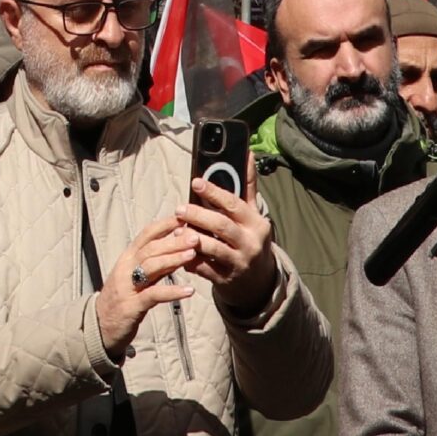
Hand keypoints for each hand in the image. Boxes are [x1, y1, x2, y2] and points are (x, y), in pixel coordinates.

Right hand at [96, 215, 197, 357]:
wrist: (100, 325)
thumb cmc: (124, 297)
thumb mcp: (138, 276)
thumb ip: (156, 262)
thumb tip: (180, 246)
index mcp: (128, 258)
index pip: (146, 235)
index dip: (165, 224)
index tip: (186, 216)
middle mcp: (126, 268)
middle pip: (151, 249)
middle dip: (174, 241)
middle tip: (196, 235)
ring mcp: (128, 286)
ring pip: (151, 267)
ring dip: (173, 259)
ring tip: (193, 254)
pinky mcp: (132, 306)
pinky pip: (154, 295)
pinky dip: (172, 291)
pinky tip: (189, 291)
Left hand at [174, 177, 279, 311]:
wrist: (259, 280)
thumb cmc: (251, 238)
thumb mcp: (253, 214)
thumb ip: (247, 186)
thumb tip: (247, 154)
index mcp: (256, 223)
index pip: (234, 204)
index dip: (214, 192)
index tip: (196, 182)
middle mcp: (250, 242)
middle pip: (221, 226)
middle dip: (198, 216)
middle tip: (179, 209)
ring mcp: (239, 262)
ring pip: (213, 248)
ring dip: (192, 239)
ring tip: (177, 231)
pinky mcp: (226, 279)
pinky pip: (204, 269)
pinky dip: (190, 260)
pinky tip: (180, 253)